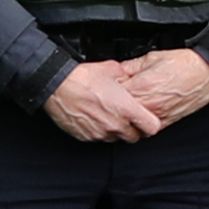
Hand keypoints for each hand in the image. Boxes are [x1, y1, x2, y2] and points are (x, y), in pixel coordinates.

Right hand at [42, 57, 165, 145]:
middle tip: (127, 119)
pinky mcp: (86, 137)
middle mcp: (115, 124)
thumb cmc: (82, 78)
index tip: (147, 119)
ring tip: (109, 116)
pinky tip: (95, 118)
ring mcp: (100, 133)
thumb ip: (126, 77)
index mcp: (126, 109)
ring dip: (116, 131)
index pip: (152, 127)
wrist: (57, 86)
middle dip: (134, 129)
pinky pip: (99, 138)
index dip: (150, 123)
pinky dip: (100, 131)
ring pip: (116, 139)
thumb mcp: (112, 69)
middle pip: (134, 137)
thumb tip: (129, 77)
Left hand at [116, 46, 208, 132]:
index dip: (107, 89)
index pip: (112, 93)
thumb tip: (116, 71)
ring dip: (126, 116)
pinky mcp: (166, 123)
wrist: (208, 73)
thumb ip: (130, 66)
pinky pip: (146, 128)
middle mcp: (148, 104)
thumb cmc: (185, 64)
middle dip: (114, 104)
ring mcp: (157, 116)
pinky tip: (140, 113)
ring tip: (125, 106)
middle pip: (119, 111)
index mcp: (141, 86)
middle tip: (112, 97)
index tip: (106, 85)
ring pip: (130, 123)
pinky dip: (140, 123)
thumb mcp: (152, 57)